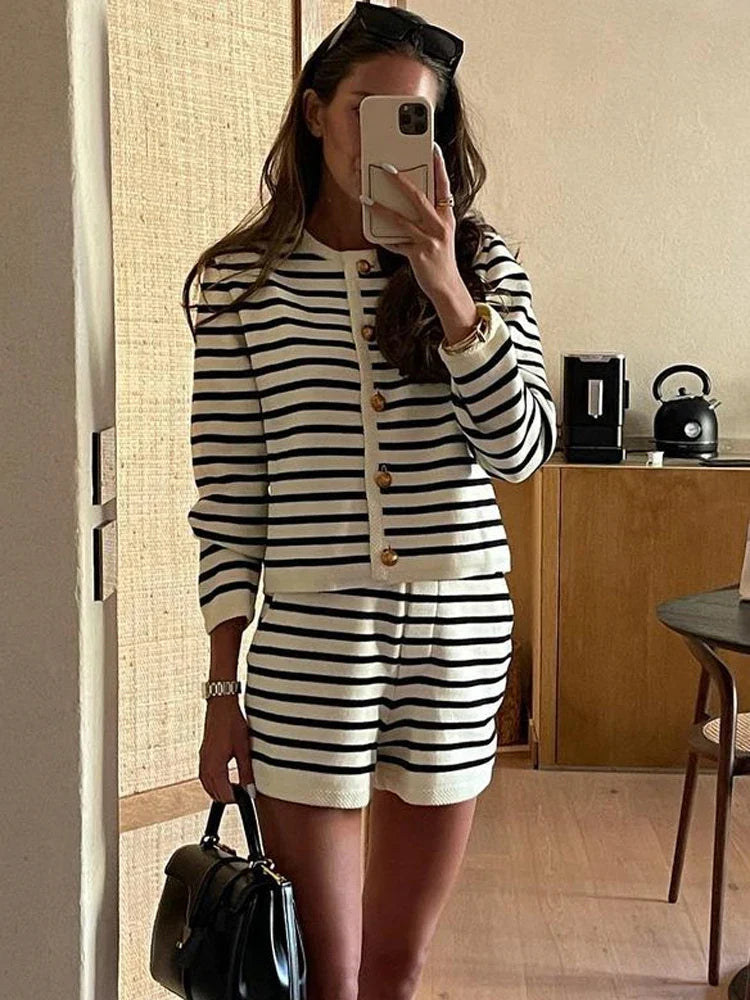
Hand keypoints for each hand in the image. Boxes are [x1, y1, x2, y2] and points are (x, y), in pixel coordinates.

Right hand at [198, 697, 253, 802]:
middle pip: (212, 791)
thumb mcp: (244, 748)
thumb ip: (246, 771)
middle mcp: (205, 764)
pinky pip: (204, 775)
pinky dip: (212, 782)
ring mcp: (203, 758)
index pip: (222, 792)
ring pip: (206, 784)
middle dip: (224, 797)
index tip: (243, 799)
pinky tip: (222, 778)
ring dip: (217, 791)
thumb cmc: (232, 721)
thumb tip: (250, 789)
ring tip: (232, 791)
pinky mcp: (204, 753)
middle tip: (239, 797)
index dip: (233, 799)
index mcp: (215, 765)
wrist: (221, 704)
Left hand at [362, 142, 459, 301]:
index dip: (439, 166)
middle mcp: (440, 226)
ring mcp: (430, 240)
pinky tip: (374, 233)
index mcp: (447, 217)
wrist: (447, 287)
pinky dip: (385, 238)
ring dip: (380, 208)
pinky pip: (396, 243)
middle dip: (401, 180)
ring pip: (401, 219)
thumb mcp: (440, 234)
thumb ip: (429, 218)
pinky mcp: (418, 255)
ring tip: (366, 198)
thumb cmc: (441, 259)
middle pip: (419, 196)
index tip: (433, 147)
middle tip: (385, 167)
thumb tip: (407, 201)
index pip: (444, 186)